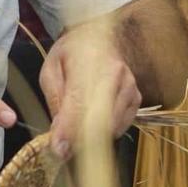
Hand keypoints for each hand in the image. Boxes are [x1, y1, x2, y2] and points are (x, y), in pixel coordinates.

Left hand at [40, 26, 142, 163]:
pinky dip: (105, 133)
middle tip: (63, 150)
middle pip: (100, 120)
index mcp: (90, 63)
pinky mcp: (137, 99)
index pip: (80, 104)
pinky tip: (92, 125)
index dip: (69, 130)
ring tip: (74, 136)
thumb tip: (59, 138)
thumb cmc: (70, 53)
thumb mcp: (51, 71)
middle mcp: (116, 76)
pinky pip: (121, 127)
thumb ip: (55, 102)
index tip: (58, 151)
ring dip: (92, 140)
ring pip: (112, 128)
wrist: (99, 35)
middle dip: (79, 142)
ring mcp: (130, 89)